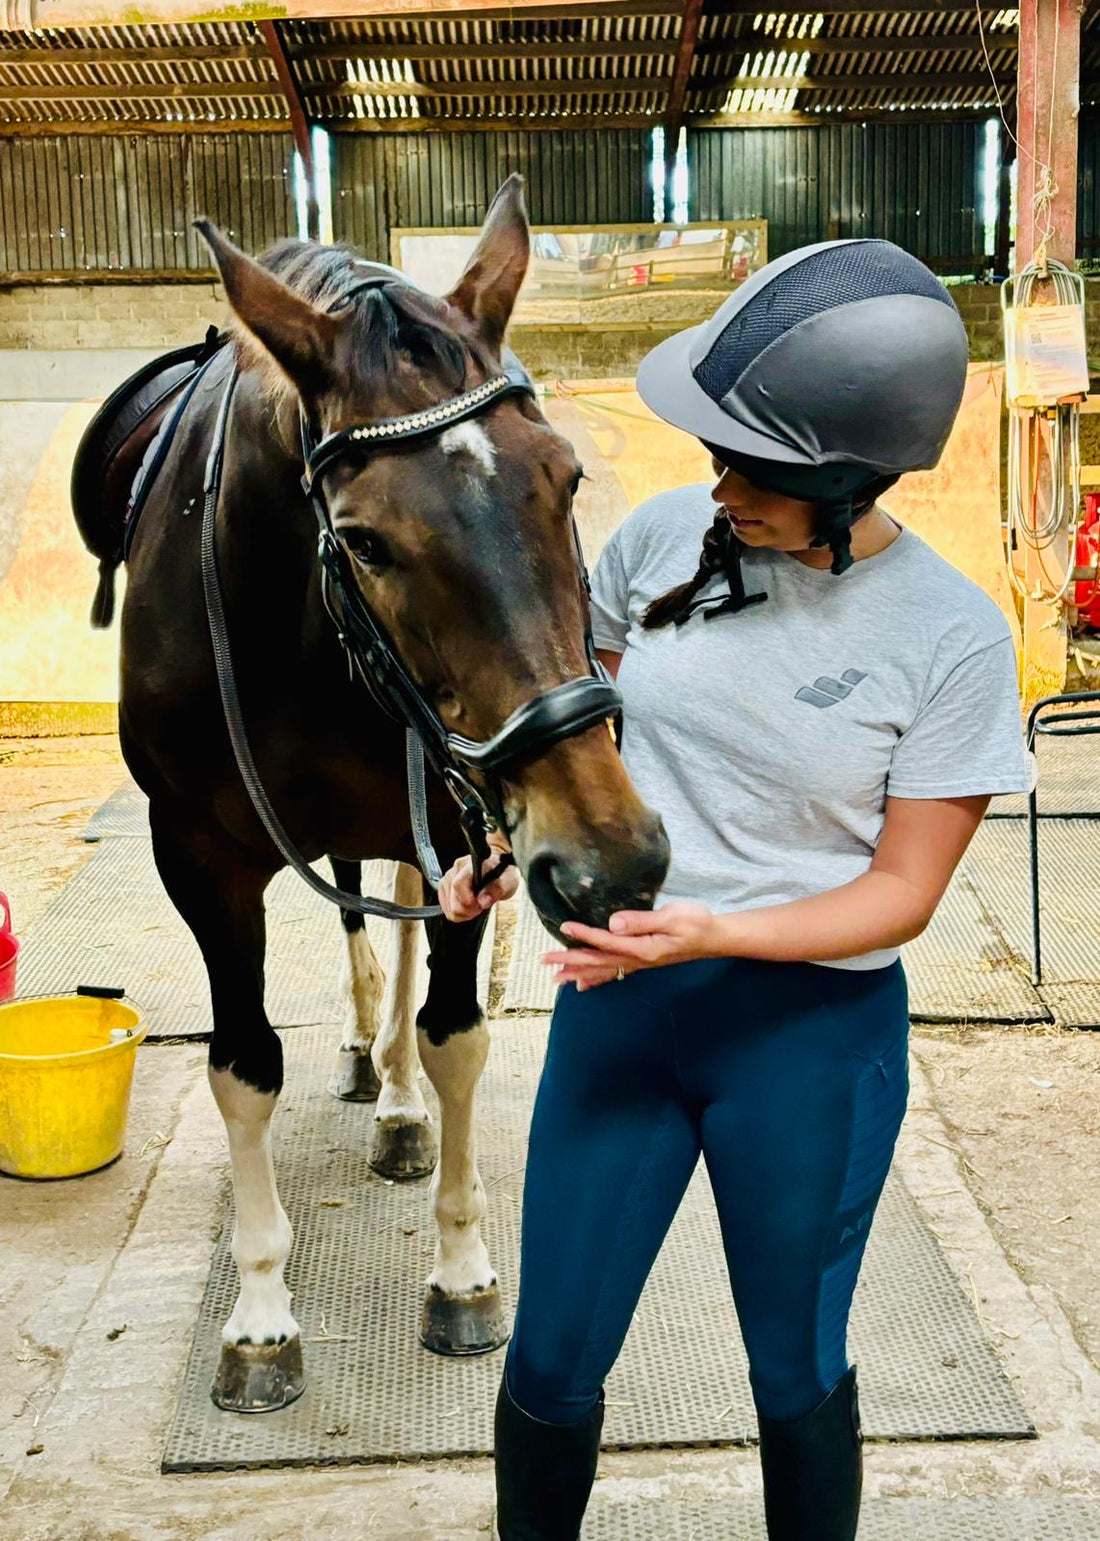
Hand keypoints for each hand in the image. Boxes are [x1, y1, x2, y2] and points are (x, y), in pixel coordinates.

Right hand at [436, 837, 518, 923]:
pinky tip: (468, 906)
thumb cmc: (503, 872)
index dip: (467, 901)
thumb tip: (483, 901)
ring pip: (447, 904)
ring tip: (476, 905)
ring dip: (462, 911)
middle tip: (480, 907)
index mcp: (471, 864)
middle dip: (467, 909)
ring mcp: (448, 876)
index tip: (479, 906)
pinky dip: (457, 911)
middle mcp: (456, 868)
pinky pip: (445, 907)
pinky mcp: (445, 886)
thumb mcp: (509, 880)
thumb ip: (497, 889)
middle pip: (452, 897)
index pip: (458, 884)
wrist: (497, 865)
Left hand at [543, 901, 721, 989]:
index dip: (584, 935)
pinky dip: (596, 979)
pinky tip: (583, 985)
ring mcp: (640, 963)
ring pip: (603, 970)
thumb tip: (613, 924)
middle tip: (544, 960)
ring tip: (555, 978)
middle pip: (598, 961)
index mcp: (643, 948)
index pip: (606, 942)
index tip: (563, 927)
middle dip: (571, 960)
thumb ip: (642, 921)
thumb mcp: (673, 917)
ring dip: (578, 973)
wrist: (715, 938)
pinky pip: (613, 973)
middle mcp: (638, 960)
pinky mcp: (643, 961)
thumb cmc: (697, 923)